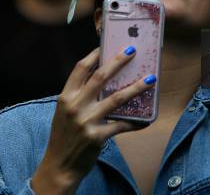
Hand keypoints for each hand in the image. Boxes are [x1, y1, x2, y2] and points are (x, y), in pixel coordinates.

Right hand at [32, 47, 155, 193]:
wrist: (59, 165)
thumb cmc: (64, 135)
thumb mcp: (64, 111)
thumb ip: (79, 95)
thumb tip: (103, 77)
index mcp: (66, 96)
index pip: (80, 69)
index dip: (95, 55)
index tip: (107, 45)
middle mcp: (75, 106)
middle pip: (100, 77)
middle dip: (118, 61)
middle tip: (132, 50)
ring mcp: (86, 121)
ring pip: (117, 98)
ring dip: (136, 87)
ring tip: (151, 78)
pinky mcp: (97, 136)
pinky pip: (122, 125)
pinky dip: (136, 122)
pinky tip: (147, 120)